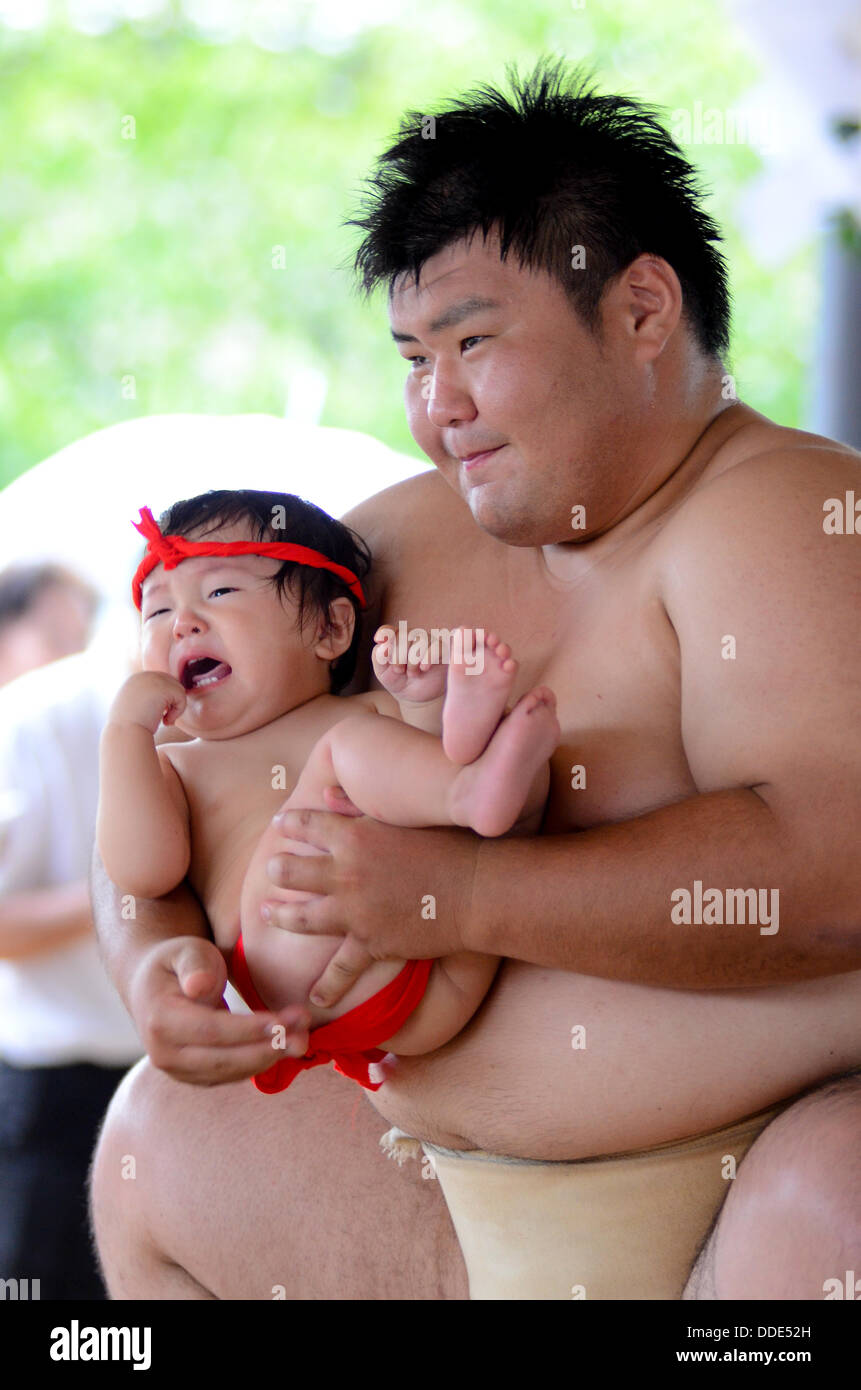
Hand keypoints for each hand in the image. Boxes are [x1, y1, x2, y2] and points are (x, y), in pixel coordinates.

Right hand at [108, 670, 186, 734]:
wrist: (125, 734)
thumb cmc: (129, 729)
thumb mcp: (135, 708)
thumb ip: (146, 699)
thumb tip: (165, 698)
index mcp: (136, 679)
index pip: (161, 682)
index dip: (164, 700)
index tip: (156, 716)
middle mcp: (144, 675)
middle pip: (171, 683)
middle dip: (171, 702)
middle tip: (163, 719)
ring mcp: (153, 679)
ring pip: (178, 689)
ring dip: (175, 708)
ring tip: (164, 721)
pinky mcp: (163, 687)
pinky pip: (181, 696)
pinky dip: (178, 711)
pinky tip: (166, 721)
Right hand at [127, 934, 310, 1085]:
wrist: (154, 986)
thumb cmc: (177, 961)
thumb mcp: (185, 950)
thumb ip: (194, 965)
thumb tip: (198, 987)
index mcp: (160, 1021)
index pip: (211, 1031)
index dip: (249, 1029)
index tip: (282, 1022)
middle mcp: (164, 1054)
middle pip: (223, 1059)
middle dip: (267, 1049)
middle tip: (304, 1034)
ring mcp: (178, 1071)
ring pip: (231, 1072)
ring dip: (270, 1058)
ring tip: (303, 1038)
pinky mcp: (195, 1077)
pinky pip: (232, 1075)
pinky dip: (261, 1062)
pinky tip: (285, 1044)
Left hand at [260, 807, 480, 1006]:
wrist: (475, 889)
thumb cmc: (446, 844)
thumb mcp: (400, 816)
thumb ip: (357, 806)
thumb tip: (324, 793)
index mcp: (353, 836)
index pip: (305, 824)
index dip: (289, 825)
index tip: (281, 827)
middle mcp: (345, 873)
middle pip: (290, 871)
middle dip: (277, 871)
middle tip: (272, 871)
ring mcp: (354, 912)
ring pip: (299, 918)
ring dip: (280, 916)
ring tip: (268, 914)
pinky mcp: (370, 943)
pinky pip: (340, 970)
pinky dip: (327, 986)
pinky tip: (314, 997)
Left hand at [372, 626, 446, 703]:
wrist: (416, 698)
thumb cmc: (398, 681)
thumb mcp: (382, 672)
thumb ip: (379, 656)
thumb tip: (383, 643)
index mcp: (396, 638)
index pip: (389, 631)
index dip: (385, 636)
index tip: (381, 646)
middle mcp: (413, 636)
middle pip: (404, 634)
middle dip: (398, 656)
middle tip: (399, 671)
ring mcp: (430, 641)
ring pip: (421, 639)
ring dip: (413, 660)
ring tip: (412, 673)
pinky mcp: (444, 650)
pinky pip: (438, 645)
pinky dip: (429, 656)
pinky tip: (424, 667)